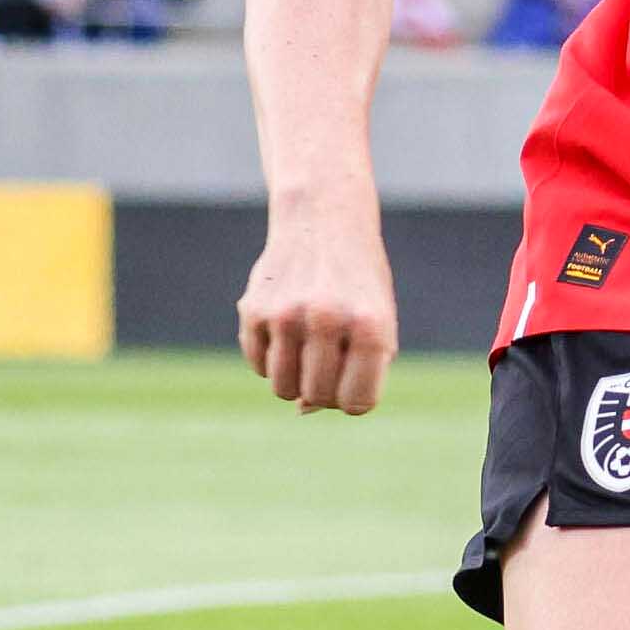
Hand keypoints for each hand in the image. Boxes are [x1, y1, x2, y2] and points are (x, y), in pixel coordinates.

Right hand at [239, 197, 398, 412]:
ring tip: (308, 346)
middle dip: (324, 389)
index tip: (353, 379)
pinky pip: (259, 365)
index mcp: (370, 326)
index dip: (354, 398)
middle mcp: (327, 320)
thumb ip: (354, 374)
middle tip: (330, 359)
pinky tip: (286, 328)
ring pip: (283, 389)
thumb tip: (301, 409)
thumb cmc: (357, 284)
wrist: (324, 219)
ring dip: (295, 379)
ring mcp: (286, 314)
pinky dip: (272, 358)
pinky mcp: (254, 309)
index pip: (358, 403)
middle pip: (318, 397)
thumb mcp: (375, 323)